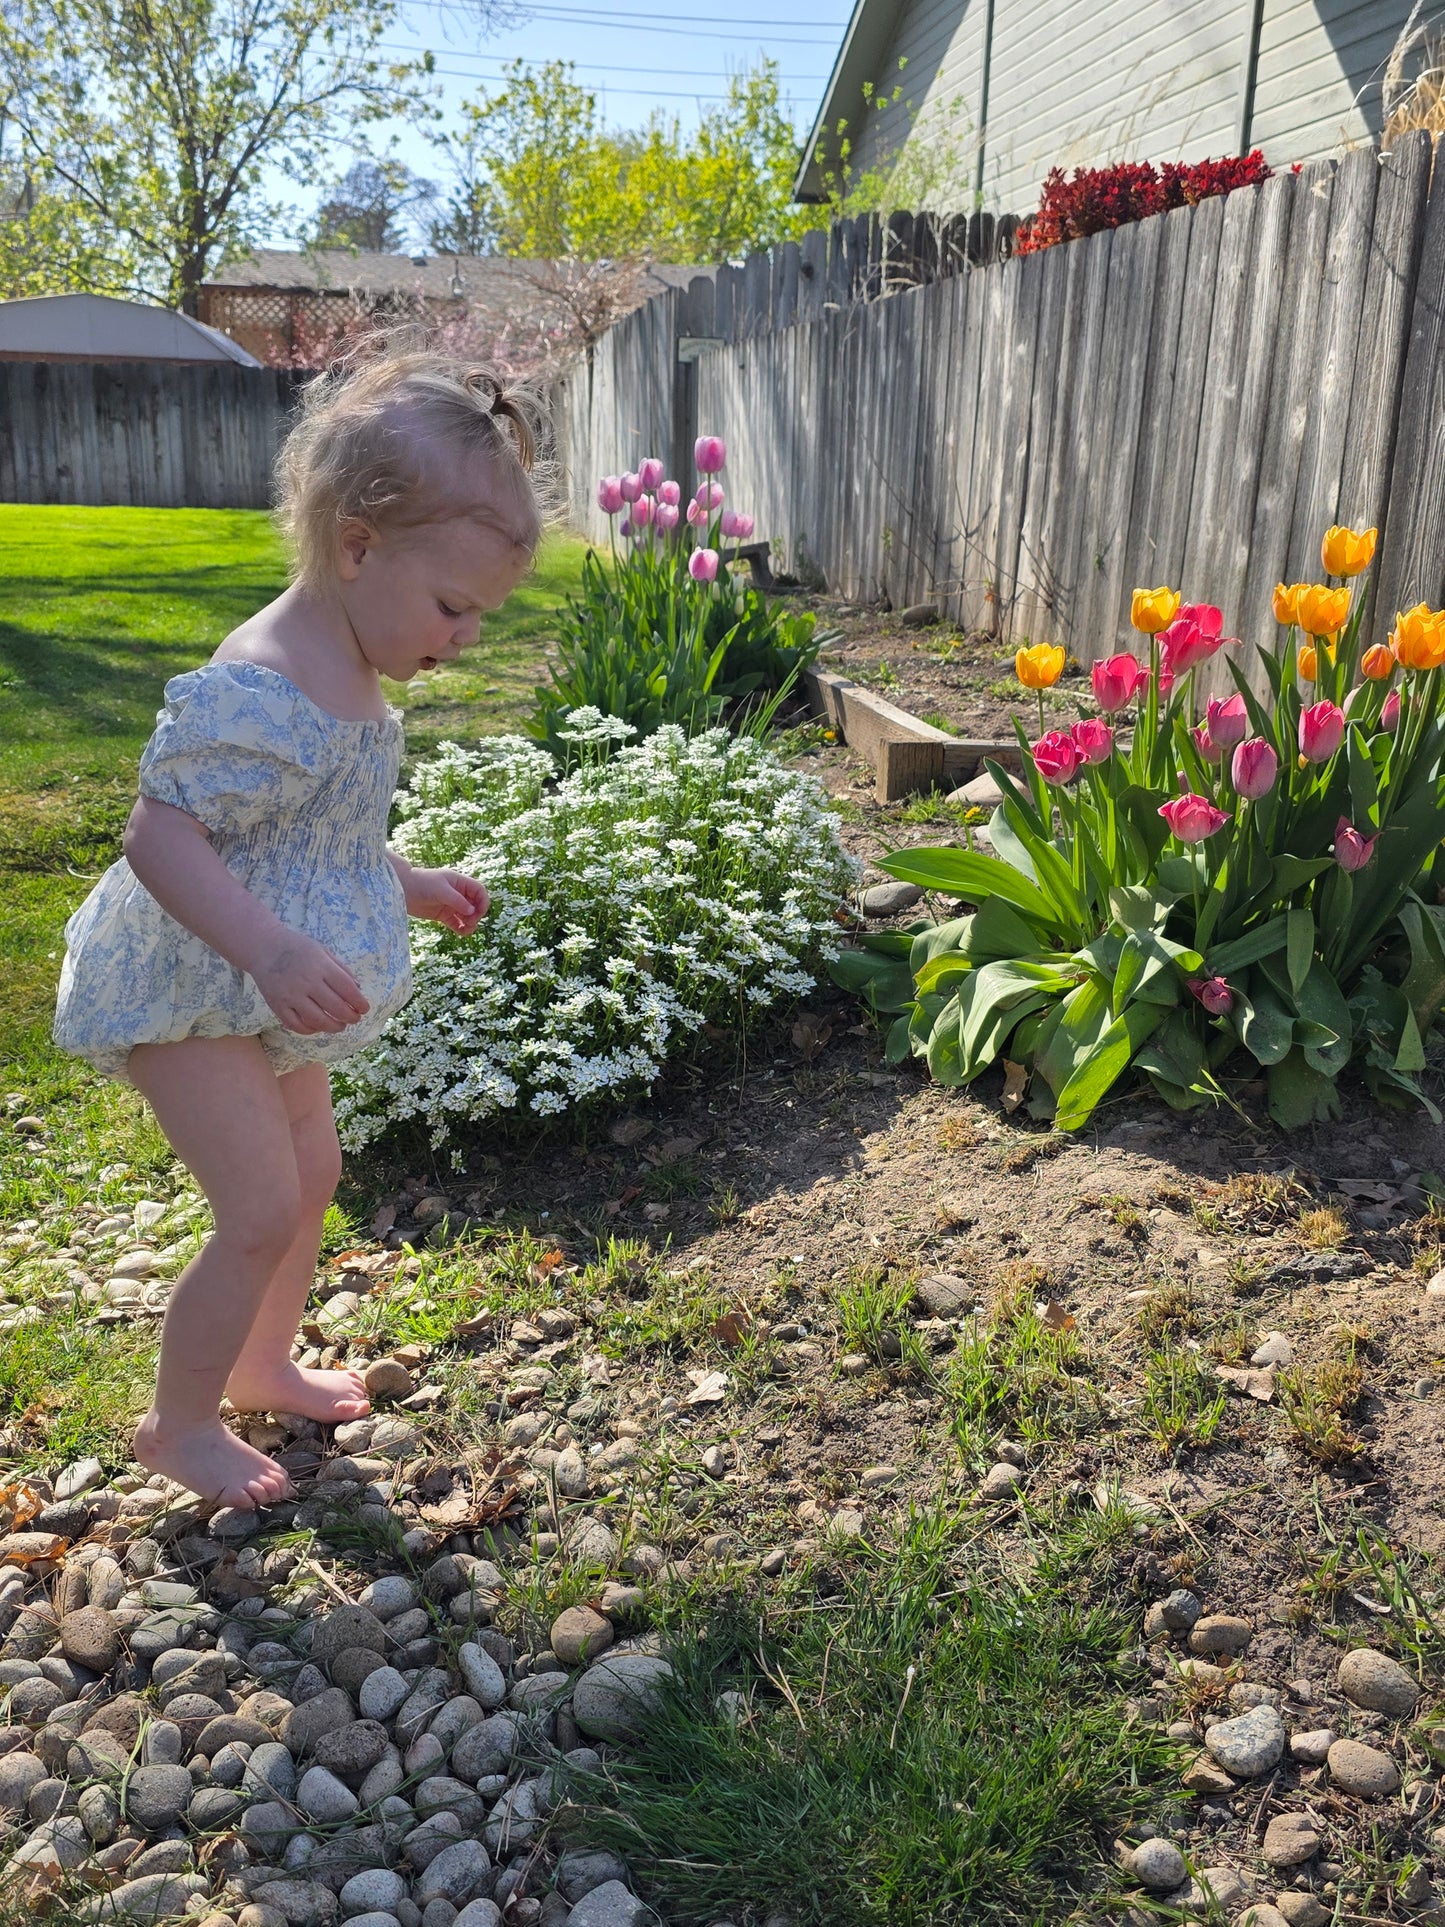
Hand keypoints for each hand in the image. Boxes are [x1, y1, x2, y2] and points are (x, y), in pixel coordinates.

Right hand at [250, 935, 369, 1033]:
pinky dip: (310, 1030)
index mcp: (321, 965)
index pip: (347, 989)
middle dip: (350, 1017)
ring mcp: (291, 995)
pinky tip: (318, 1026)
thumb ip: (341, 969)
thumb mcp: (323, 951)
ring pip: (318, 1020)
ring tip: (340, 1026)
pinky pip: (296, 1025)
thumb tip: (358, 990)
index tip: (364, 1009)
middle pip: (335, 1007)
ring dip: (334, 1027)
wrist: (263, 947)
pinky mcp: (277, 1005)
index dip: (359, 1002)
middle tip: (355, 1019)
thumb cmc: (297, 948)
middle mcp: (306, 981)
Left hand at [402, 865, 489, 933]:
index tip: (478, 913)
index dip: (483, 902)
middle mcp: (457, 894)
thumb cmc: (421, 884)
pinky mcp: (442, 915)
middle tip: (469, 923)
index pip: (479, 891)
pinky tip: (461, 933)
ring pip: (467, 916)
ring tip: (466, 930)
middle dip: (476, 915)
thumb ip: (457, 901)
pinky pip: (457, 923)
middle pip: (476, 905)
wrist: (401, 889)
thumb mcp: (441, 890)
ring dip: (470, 924)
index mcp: (460, 883)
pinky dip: (461, 929)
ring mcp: (450, 905)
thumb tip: (472, 912)